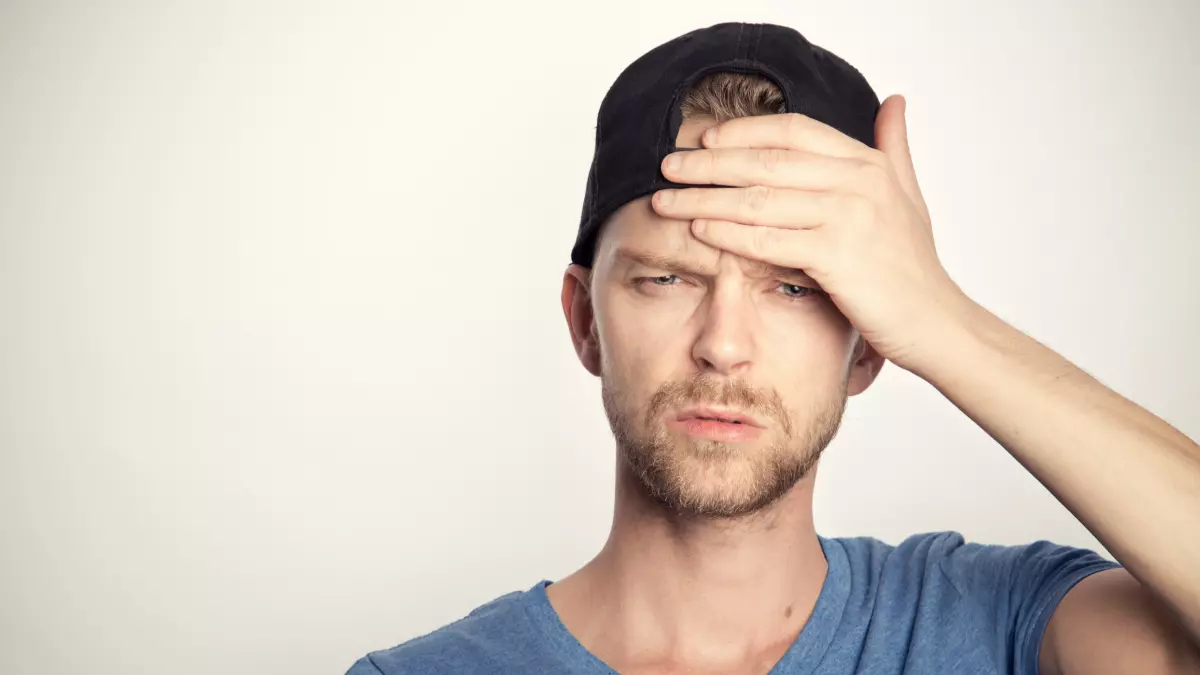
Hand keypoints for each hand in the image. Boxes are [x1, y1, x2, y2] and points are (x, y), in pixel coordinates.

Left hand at [651, 95, 970, 370]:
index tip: (702, 138)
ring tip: (665, 200)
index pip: (792, 131)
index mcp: (867, 162)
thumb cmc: (912, 264)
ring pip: (758, 199)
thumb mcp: (907, 195)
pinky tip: (698, 230)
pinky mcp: (837, 257)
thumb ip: (894, 148)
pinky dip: (727, 234)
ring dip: (704, 198)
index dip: (743, 131)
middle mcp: (858, 182)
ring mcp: (849, 217)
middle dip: (708, 163)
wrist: (936, 321)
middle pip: (765, 161)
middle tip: (666, 165)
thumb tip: (894, 100)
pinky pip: (768, 240)